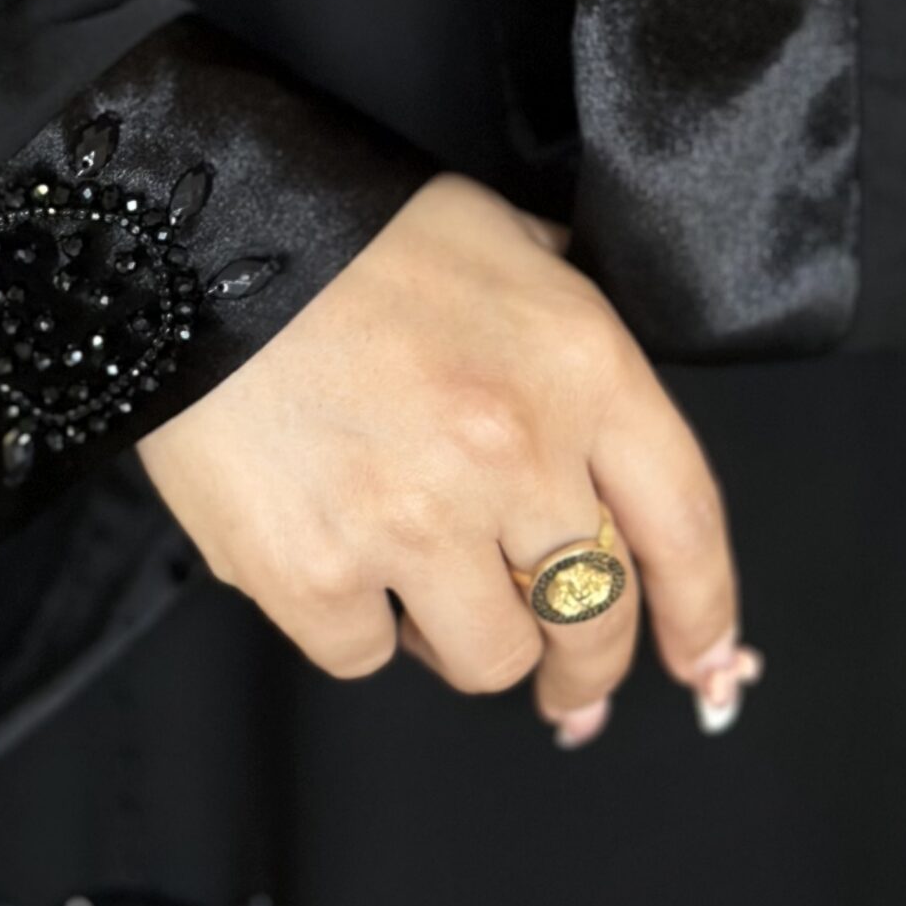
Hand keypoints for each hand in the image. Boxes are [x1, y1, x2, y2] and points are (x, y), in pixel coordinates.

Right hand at [137, 173, 760, 743]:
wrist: (200, 232)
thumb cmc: (351, 229)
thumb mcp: (500, 240)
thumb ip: (566, 321)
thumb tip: (596, 397)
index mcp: (579, 365)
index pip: (683, 523)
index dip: (702, 611)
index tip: (706, 663)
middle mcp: (514, 452)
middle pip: (597, 616)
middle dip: (589, 661)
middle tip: (568, 676)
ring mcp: (414, 522)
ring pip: (492, 658)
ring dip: (466, 634)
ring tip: (423, 578)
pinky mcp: (314, 574)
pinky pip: (367, 654)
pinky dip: (356, 620)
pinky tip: (336, 551)